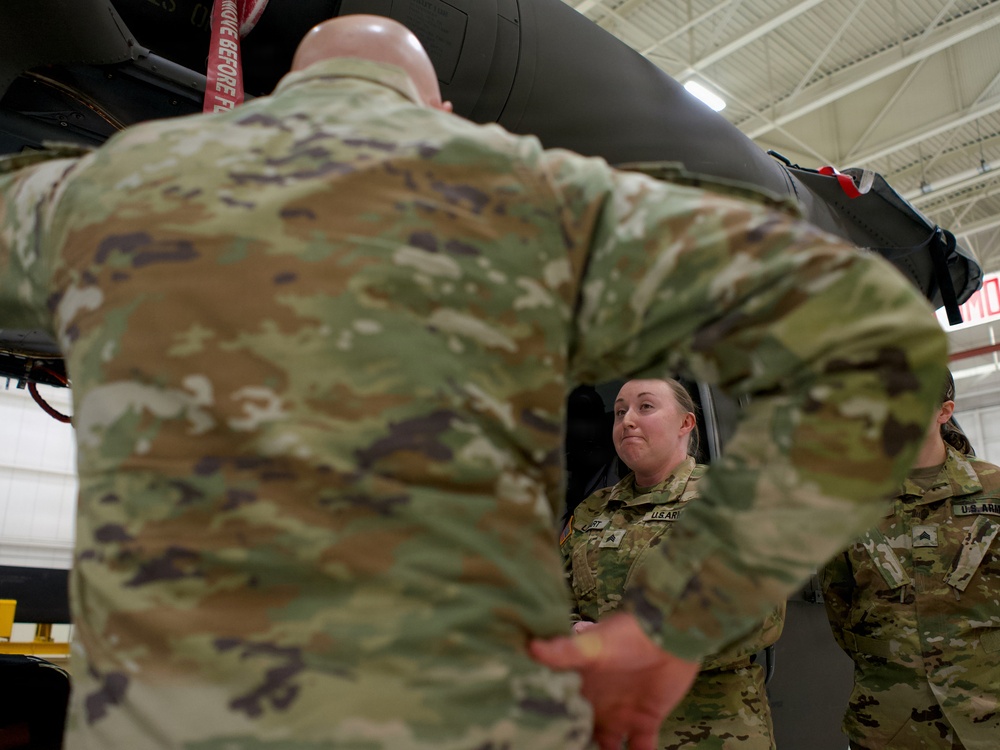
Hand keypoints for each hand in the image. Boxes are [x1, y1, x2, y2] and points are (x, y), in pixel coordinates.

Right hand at [530, 613, 699, 749]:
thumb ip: (566, 651)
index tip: (542, 736)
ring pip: (607, 749)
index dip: (551, 727)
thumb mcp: (593, 644)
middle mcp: (596, 705)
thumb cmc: (627, 634)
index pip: (559, 712)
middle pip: (580, 733)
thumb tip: (532, 647)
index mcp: (578, 687)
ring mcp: (620, 716)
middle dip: (576, 743)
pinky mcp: (646, 723)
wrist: (669, 636)